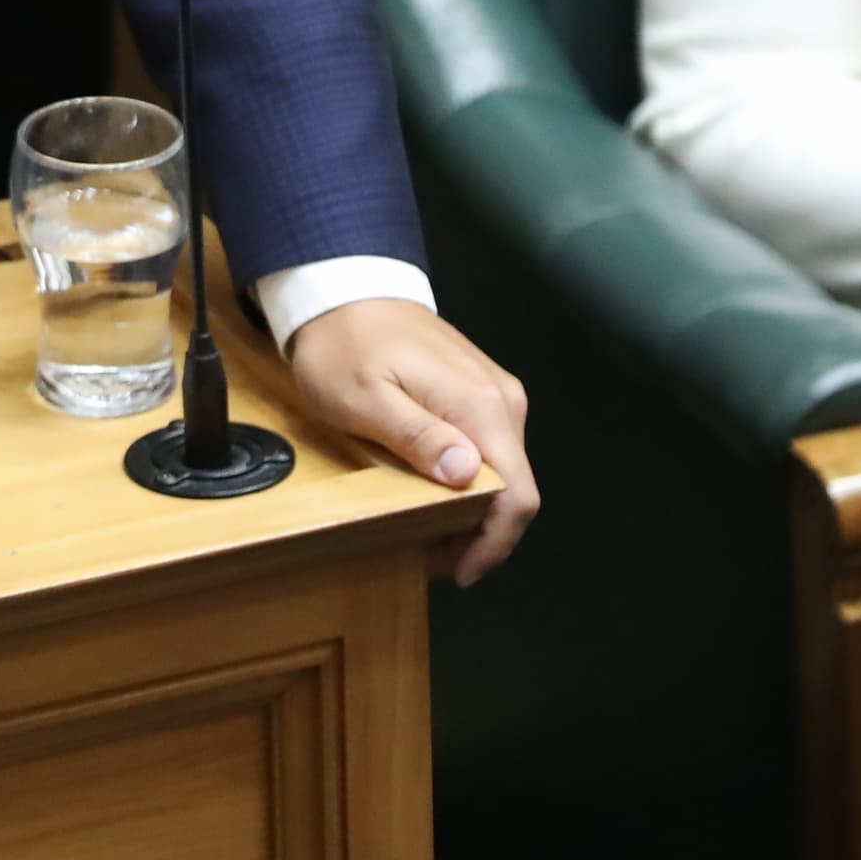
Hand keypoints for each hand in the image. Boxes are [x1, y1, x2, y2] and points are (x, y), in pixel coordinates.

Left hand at [281, 298, 537, 585]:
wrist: (344, 288)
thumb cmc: (343, 346)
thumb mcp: (365, 399)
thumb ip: (417, 436)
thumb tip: (466, 475)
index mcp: (481, 406)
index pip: (517, 494)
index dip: (493, 544)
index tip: (456, 571)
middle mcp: (502, 400)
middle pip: (515, 489)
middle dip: (480, 534)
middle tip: (430, 556)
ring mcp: (495, 393)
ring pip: (504, 473)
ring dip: (473, 512)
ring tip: (426, 531)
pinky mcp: (481, 390)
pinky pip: (491, 449)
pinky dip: (469, 483)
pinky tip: (434, 494)